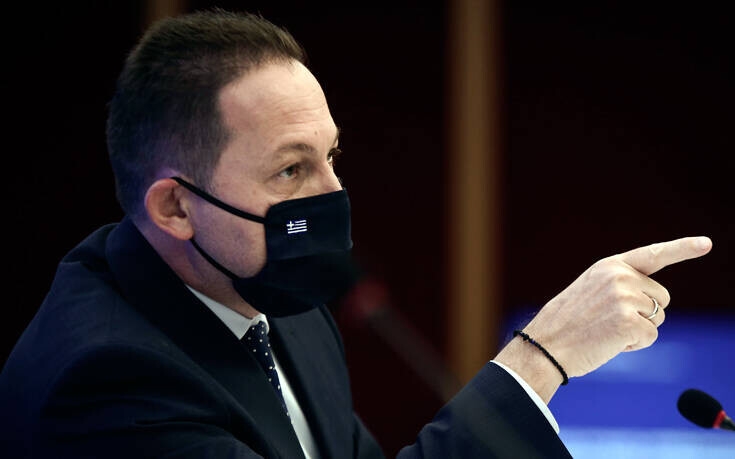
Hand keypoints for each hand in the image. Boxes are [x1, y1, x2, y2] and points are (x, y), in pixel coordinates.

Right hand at [522, 236, 712, 378]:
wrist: (545, 344)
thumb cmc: (567, 323)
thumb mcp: (590, 291)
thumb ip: (620, 286)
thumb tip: (655, 303)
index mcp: (610, 266)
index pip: (653, 254)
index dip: (683, 248)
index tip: (706, 243)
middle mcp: (620, 277)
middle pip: (662, 298)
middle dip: (645, 313)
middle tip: (610, 321)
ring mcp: (625, 298)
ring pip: (658, 319)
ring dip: (638, 330)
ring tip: (606, 331)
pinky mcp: (629, 323)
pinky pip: (651, 337)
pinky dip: (634, 345)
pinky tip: (609, 342)